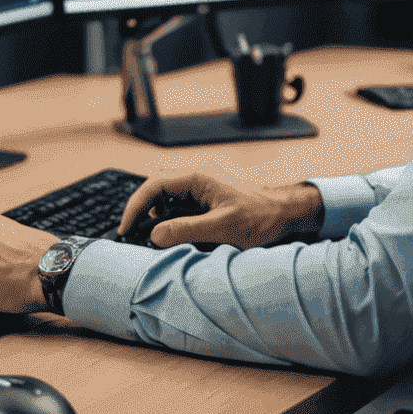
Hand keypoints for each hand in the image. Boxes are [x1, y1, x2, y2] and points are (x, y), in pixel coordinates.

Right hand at [117, 171, 323, 250]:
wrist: (286, 214)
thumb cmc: (261, 218)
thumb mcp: (221, 228)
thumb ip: (185, 230)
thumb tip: (154, 235)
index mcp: (199, 177)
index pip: (154, 184)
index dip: (136, 205)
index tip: (126, 227)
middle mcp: (199, 176)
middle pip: (157, 186)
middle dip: (142, 209)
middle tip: (133, 233)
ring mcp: (205, 184)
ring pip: (168, 194)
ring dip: (157, 214)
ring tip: (152, 237)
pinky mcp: (210, 195)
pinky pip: (182, 202)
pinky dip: (171, 216)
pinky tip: (174, 233)